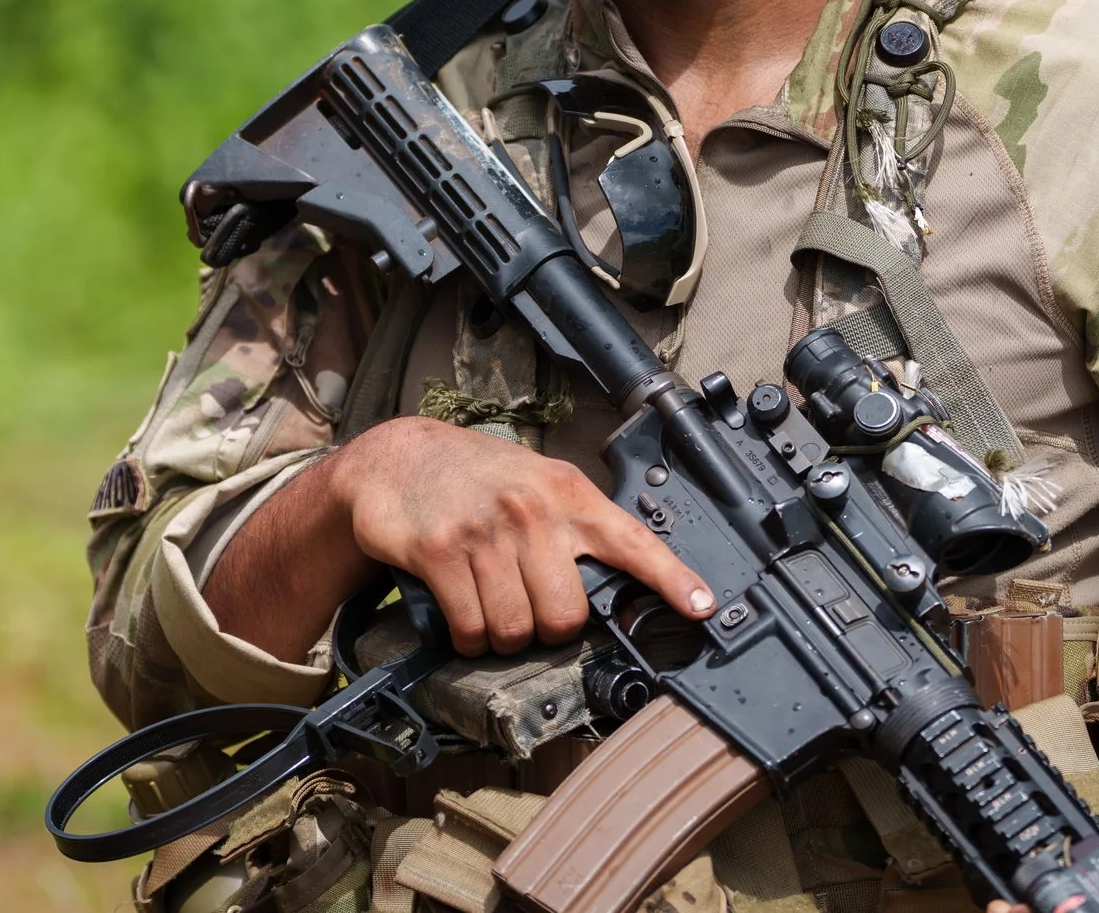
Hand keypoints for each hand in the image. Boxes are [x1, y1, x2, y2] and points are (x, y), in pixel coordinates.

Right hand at [328, 416, 715, 655]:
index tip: (702, 607)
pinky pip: (472, 629)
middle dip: (548, 630)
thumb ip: (573, 525)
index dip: (671, 579)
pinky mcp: (440, 553)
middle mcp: (531, 510)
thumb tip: (616, 584)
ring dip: (503, 639)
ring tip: (490, 611)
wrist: (396, 459)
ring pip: (518, 630)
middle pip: (567, 616)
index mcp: (566, 493)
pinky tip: (462, 617)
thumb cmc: (474, 479)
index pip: (631, 540)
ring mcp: (485, 531)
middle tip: (528, 611)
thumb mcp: (536, 483)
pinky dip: (468, 638)